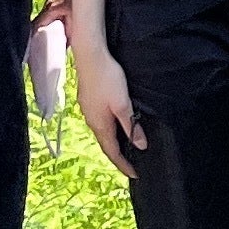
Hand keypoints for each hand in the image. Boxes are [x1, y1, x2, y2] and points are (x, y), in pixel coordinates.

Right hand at [73, 38, 145, 176]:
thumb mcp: (123, 104)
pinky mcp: (88, 100)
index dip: (124, 165)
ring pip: (102, 132)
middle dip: (118, 156)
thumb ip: (131, 125)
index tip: (135, 174)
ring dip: (114, 142)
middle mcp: (91, 120)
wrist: (90, 54)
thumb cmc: (107, 78)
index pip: (112, 152)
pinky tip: (116, 125)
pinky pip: (100, 122)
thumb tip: (140, 146)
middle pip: (106, 144)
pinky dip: (109, 129)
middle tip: (132, 164)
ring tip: (126, 148)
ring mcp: (88, 110)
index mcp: (100, 125)